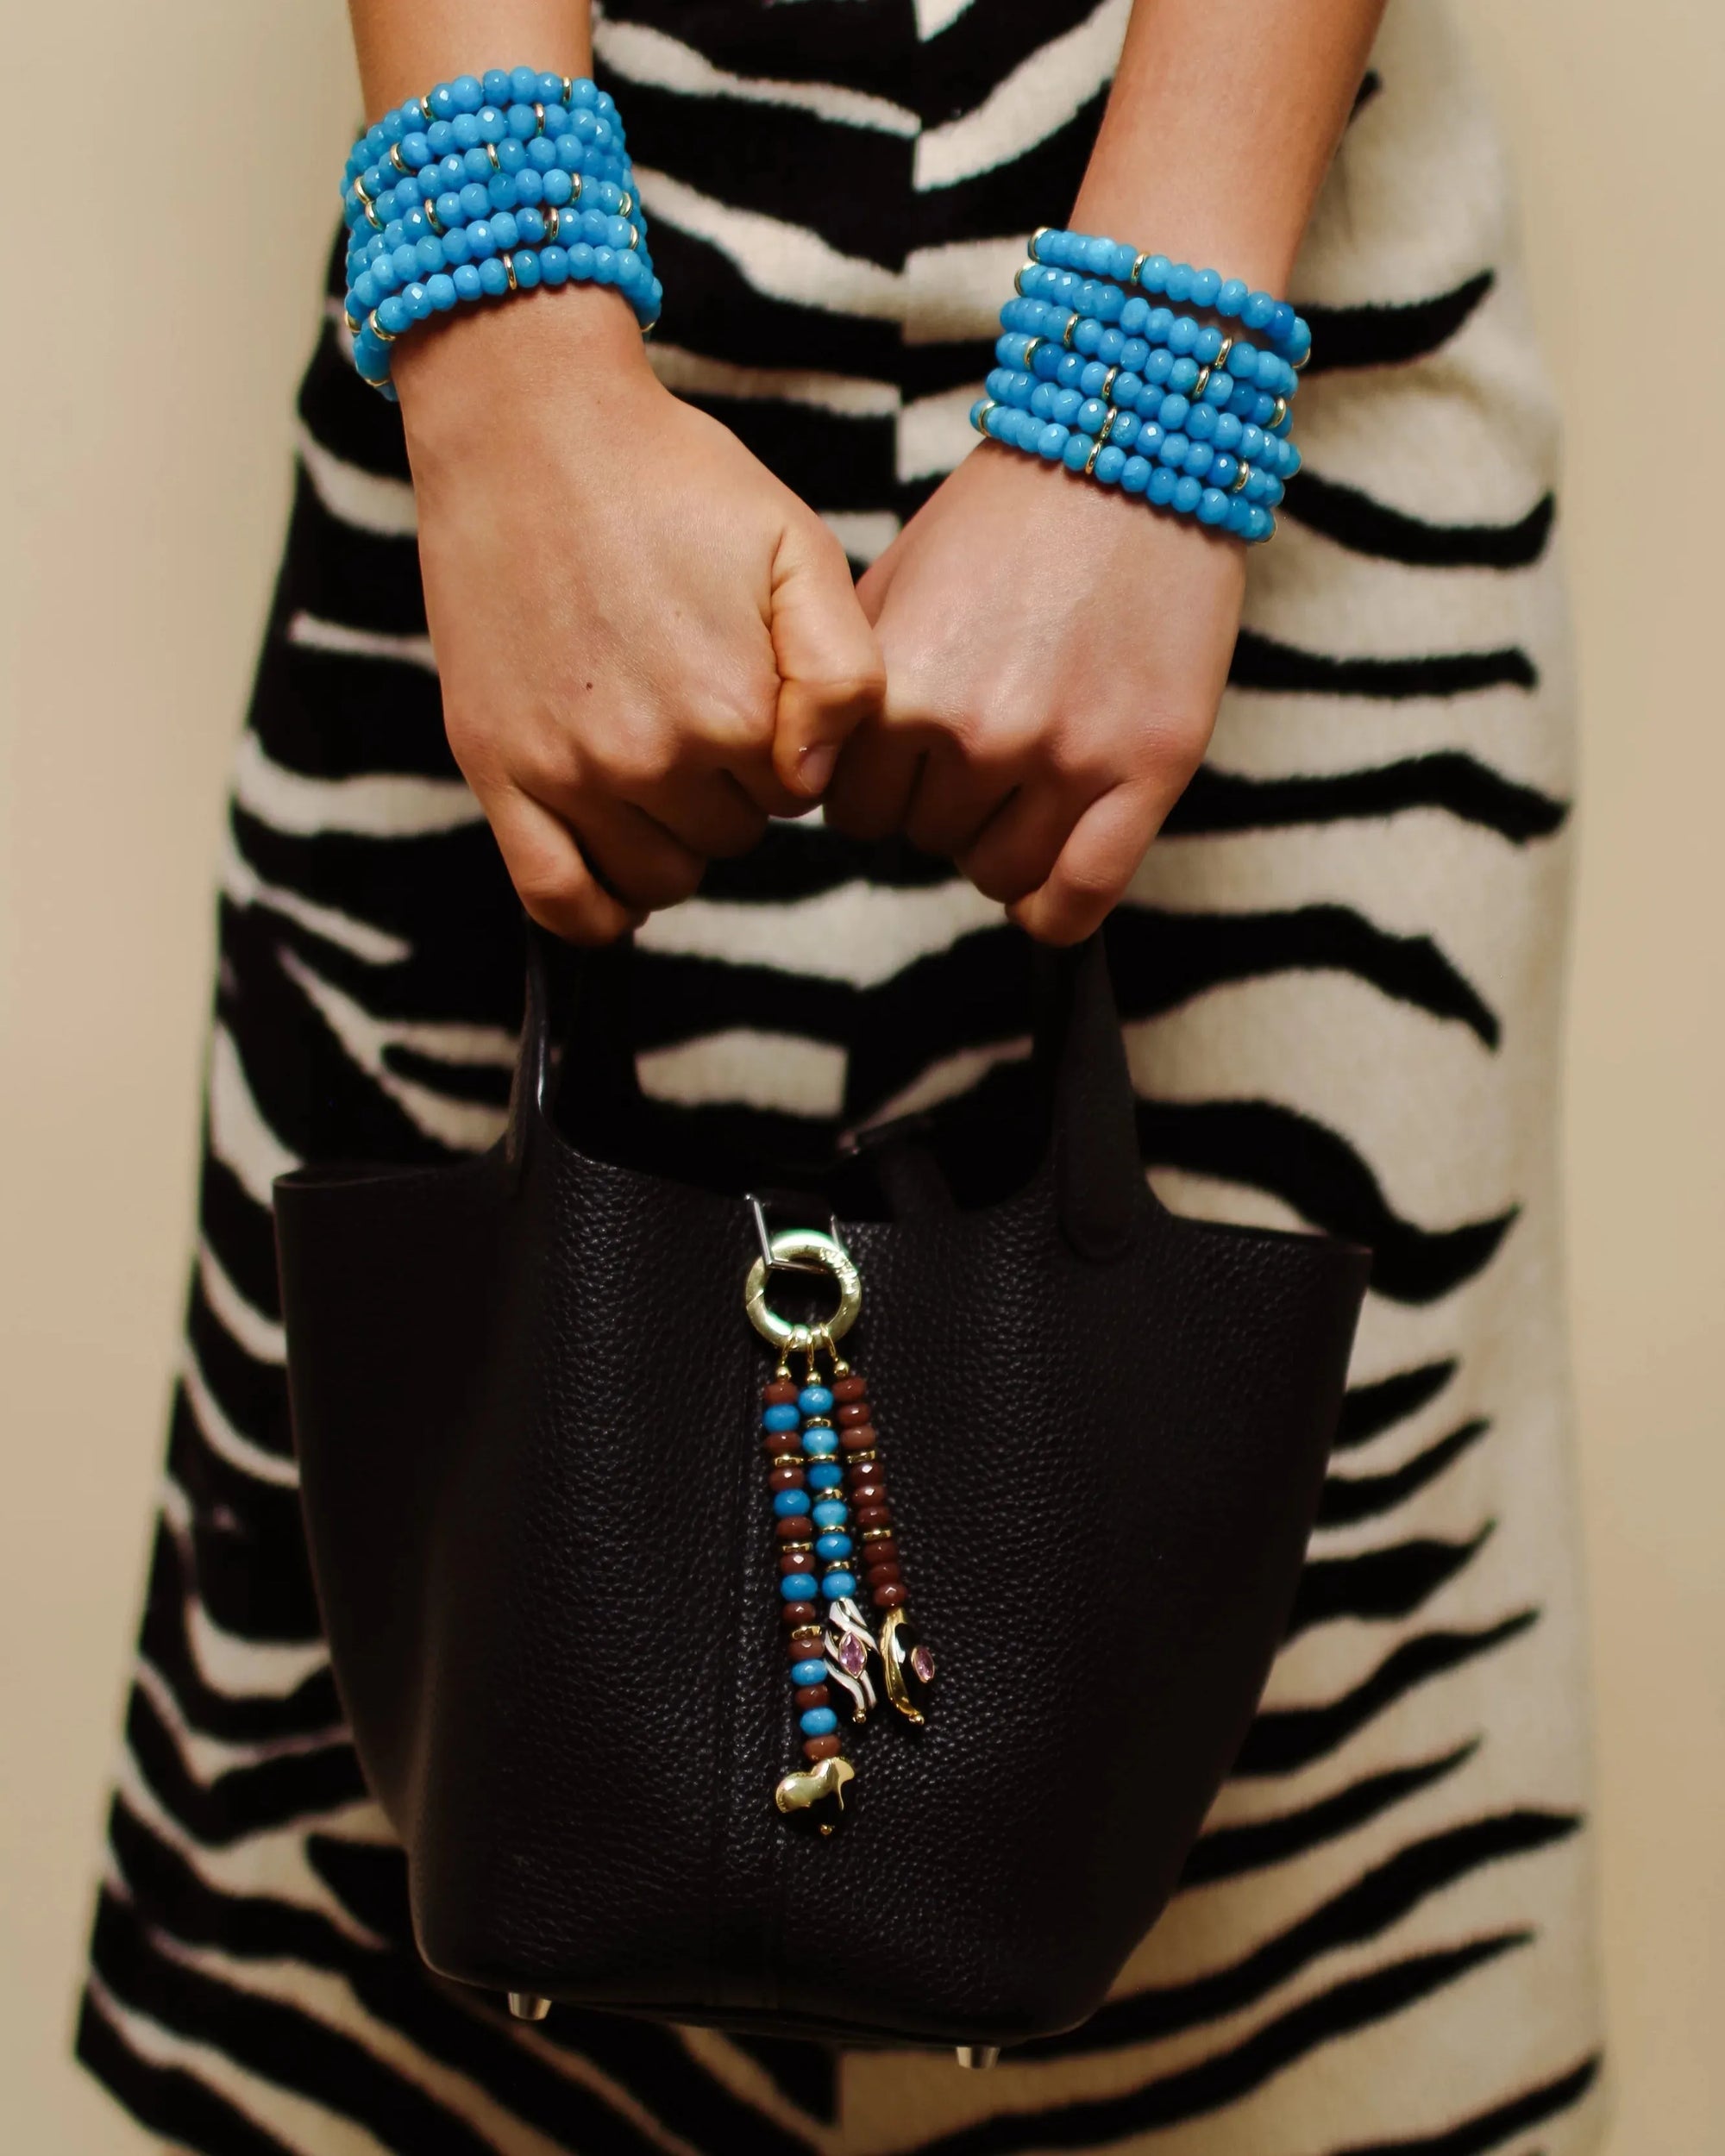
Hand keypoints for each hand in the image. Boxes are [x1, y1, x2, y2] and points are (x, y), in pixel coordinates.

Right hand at [396, 293, 884, 941]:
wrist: (529, 427)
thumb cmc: (674, 482)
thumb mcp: (798, 549)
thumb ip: (843, 676)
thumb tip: (812, 780)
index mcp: (735, 713)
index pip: (793, 800)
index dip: (783, 751)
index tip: (752, 691)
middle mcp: (651, 758)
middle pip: (726, 840)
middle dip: (726, 790)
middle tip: (689, 699)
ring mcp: (567, 773)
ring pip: (654, 878)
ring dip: (666, 838)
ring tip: (650, 755)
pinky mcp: (496, 771)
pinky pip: (555, 899)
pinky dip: (595, 911)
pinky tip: (614, 878)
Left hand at [824, 443, 1244, 943]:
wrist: (1133, 451)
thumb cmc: (1006, 518)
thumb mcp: (895, 586)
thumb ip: (855, 689)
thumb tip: (825, 779)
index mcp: (899, 687)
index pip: (852, 812)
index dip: (877, 789)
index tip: (907, 762)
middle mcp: (977, 731)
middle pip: (923, 841)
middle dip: (941, 805)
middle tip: (981, 745)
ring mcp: (1067, 755)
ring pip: (997, 872)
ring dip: (1001, 843)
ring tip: (1026, 779)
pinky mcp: (1149, 769)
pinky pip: (1080, 896)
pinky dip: (1055, 911)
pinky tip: (1050, 890)